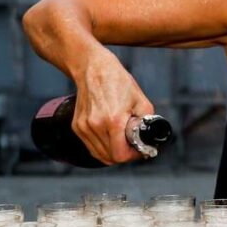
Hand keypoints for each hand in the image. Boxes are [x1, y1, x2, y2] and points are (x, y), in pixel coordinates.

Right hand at [72, 49, 154, 164]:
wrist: (94, 69)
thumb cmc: (117, 81)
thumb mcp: (141, 101)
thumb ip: (147, 123)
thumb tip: (149, 140)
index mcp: (113, 121)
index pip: (120, 155)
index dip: (132, 156)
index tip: (138, 150)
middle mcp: (95, 125)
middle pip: (109, 158)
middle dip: (123, 155)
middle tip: (132, 146)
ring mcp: (84, 127)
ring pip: (99, 154)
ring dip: (111, 152)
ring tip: (121, 140)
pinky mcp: (77, 126)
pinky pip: (90, 146)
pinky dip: (101, 145)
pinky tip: (109, 135)